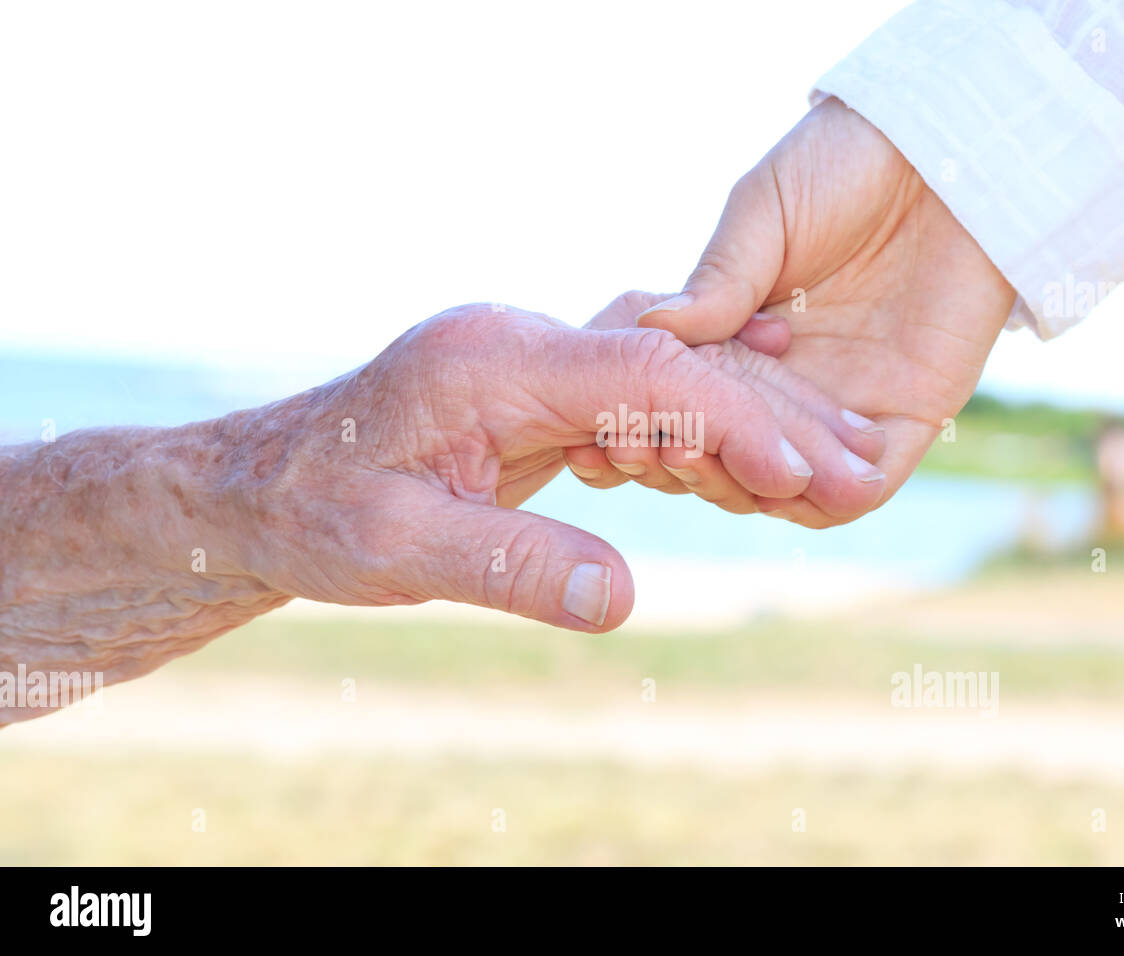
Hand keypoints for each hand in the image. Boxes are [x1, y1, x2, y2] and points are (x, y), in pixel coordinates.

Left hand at [227, 303, 884, 629]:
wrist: (261, 487)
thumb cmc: (314, 513)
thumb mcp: (398, 549)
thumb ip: (509, 564)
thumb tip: (623, 600)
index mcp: (492, 361)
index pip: (641, 374)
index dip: (728, 422)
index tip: (799, 473)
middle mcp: (522, 343)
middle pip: (672, 367)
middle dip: (765, 420)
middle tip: (857, 470)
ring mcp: (533, 364)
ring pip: (665, 381)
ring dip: (748, 423)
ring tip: (836, 464)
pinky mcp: (538, 394)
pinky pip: (638, 403)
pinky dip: (703, 431)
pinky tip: (763, 452)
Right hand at [638, 98, 1017, 518]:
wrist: (948, 150)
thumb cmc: (848, 164)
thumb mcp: (764, 213)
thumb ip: (718, 279)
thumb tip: (651, 328)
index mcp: (741, 339)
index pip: (690, 406)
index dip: (651, 423)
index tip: (616, 425)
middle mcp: (787, 383)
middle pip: (729, 460)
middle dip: (692, 466)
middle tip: (664, 447)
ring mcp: (844, 406)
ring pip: (788, 489)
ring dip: (751, 491)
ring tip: (721, 466)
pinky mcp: (908, 416)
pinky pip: (863, 488)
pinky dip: (832, 499)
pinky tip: (804, 483)